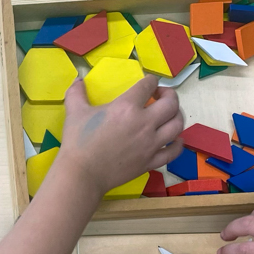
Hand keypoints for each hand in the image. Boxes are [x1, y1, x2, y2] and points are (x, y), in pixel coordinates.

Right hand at [57, 77, 183, 197]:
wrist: (81, 174)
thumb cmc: (78, 142)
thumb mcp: (75, 112)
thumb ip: (76, 93)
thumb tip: (78, 79)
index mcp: (127, 106)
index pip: (149, 85)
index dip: (151, 80)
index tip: (148, 84)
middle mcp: (145, 123)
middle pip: (171, 103)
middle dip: (169, 95)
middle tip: (161, 96)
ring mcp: (151, 144)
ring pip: (177, 125)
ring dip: (177, 116)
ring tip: (169, 115)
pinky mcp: (151, 161)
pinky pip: (174, 151)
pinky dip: (178, 144)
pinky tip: (175, 139)